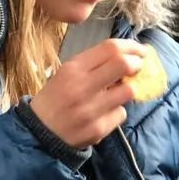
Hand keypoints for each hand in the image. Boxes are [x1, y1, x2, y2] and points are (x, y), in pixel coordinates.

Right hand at [29, 39, 145, 149]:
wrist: (38, 133)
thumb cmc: (55, 99)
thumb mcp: (65, 74)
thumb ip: (92, 64)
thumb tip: (126, 57)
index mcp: (72, 69)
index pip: (110, 48)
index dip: (131, 46)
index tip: (140, 50)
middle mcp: (81, 87)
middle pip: (123, 65)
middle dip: (137, 64)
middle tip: (138, 67)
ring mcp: (91, 109)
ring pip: (128, 91)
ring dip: (129, 89)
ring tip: (119, 91)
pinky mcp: (98, 128)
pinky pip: (120, 114)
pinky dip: (116, 111)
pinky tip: (104, 113)